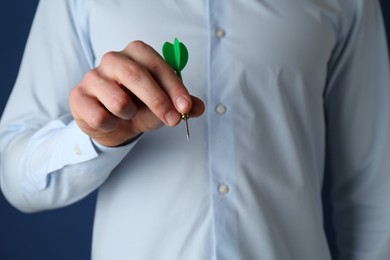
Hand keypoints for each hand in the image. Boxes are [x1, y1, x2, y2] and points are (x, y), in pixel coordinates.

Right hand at [69, 41, 204, 146]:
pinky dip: (112, 125)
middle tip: (173, 120)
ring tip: (129, 114)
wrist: (110, 123)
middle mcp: (113, 59)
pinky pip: (100, 117)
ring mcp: (92, 76)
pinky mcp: (78, 96)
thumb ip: (181, 105)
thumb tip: (199, 107)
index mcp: (136, 54)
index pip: (157, 65)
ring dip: (130, 115)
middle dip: (158, 101)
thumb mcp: (163, 105)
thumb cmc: (138, 108)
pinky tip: (110, 121)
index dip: (174, 87)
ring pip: (118, 100)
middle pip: (136, 75)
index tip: (186, 107)